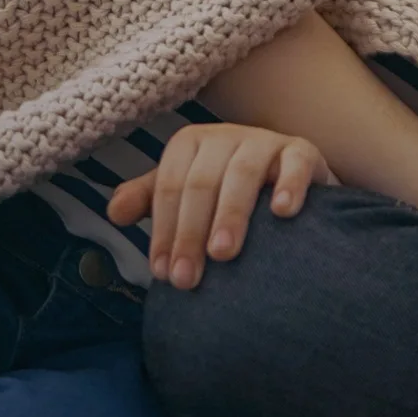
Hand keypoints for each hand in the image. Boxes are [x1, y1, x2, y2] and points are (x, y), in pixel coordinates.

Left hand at [107, 123, 335, 290]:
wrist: (285, 185)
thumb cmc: (225, 194)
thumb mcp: (184, 195)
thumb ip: (149, 200)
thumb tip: (114, 212)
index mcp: (192, 143)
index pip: (169, 184)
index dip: (164, 228)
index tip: (163, 273)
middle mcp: (226, 136)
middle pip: (201, 181)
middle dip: (190, 232)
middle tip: (187, 280)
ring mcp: (266, 142)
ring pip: (243, 171)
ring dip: (230, 213)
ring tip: (223, 254)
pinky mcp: (302, 152)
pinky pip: (296, 163)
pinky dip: (289, 185)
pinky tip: (282, 213)